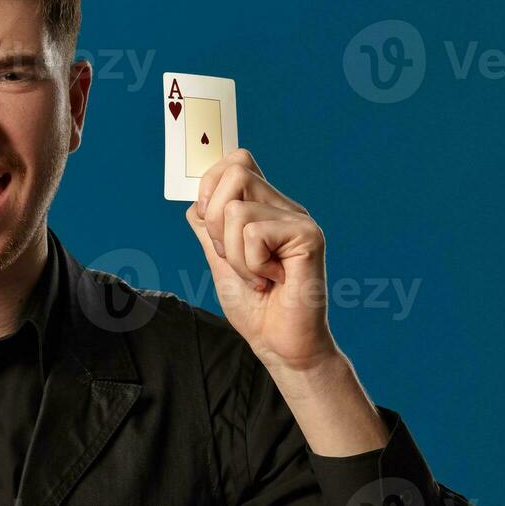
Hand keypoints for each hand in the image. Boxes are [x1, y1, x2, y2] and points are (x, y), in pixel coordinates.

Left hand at [184, 149, 337, 374]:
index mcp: (266, 208)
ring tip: (256, 275)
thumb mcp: (220, 262)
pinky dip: (250, 265)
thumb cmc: (255, 307)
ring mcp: (298, 220)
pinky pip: (254, 234)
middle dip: (215, 222)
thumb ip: (209, 231)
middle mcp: (284, 208)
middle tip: (233, 256)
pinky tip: (271, 280)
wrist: (279, 344)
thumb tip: (195, 201)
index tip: (210, 225)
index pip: (237, 161)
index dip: (211, 185)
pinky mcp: (309, 236)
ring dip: (234, 254)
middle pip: (234, 172)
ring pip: (236, 211)